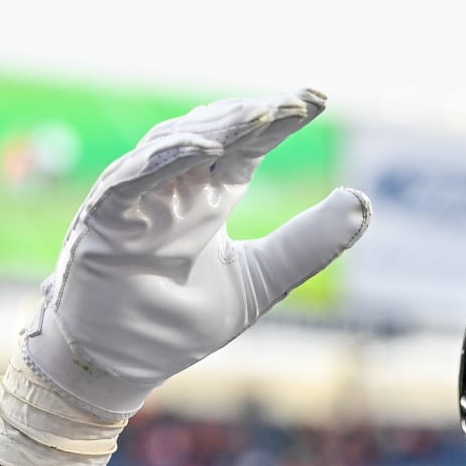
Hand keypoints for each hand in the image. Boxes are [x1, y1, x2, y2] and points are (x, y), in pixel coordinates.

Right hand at [23, 92, 369, 416]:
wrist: (122, 365)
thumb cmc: (179, 322)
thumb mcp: (263, 279)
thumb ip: (308, 244)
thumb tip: (362, 202)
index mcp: (209, 196)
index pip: (247, 145)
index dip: (278, 121)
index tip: (317, 100)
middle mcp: (174, 187)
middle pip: (215, 133)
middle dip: (255, 115)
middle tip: (298, 101)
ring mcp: (137, 198)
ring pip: (174, 144)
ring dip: (216, 127)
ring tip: (259, 116)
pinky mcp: (104, 218)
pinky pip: (131, 179)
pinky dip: (165, 160)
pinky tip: (203, 144)